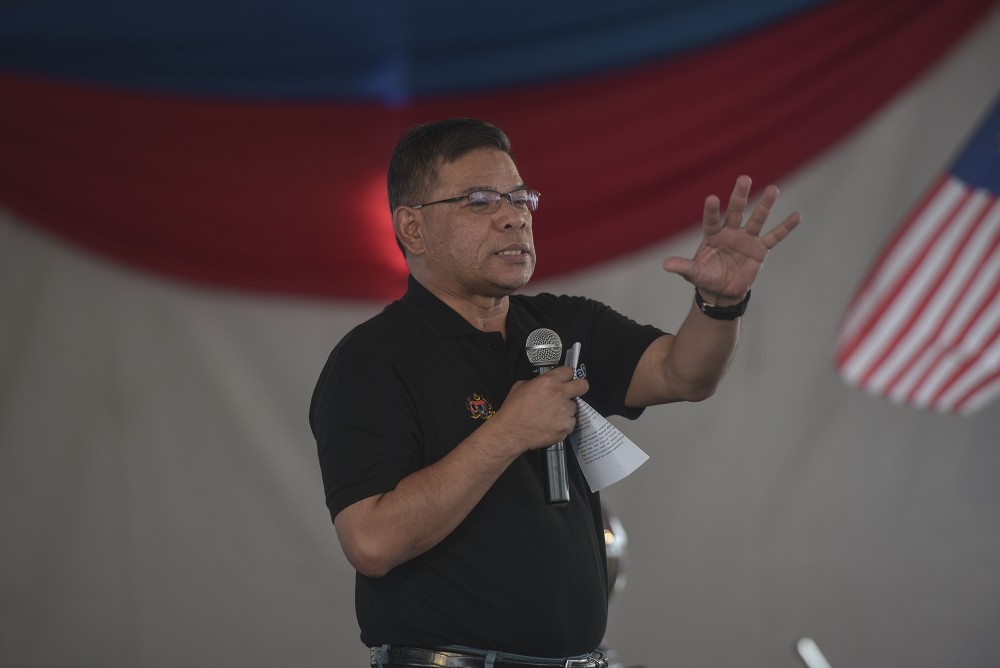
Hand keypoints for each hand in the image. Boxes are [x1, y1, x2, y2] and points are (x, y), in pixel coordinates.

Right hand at [492, 366, 587, 453]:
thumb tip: (544, 383)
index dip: (567, 375)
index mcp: (548, 381)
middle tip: (573, 392)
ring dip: (566, 409)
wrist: (511, 432)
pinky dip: (564, 423)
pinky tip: (552, 424)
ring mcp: (564, 411)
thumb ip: (538, 382)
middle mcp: (559, 394)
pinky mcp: (565, 427)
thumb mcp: (521, 386)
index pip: (569, 371)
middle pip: (583, 385)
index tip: (566, 379)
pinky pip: (571, 422)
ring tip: (552, 414)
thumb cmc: (513, 410)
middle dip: (579, 387)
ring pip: (574, 407)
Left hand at [662, 175, 799, 304]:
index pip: (711, 219)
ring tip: (774, 189)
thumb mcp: (693, 273)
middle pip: (736, 211)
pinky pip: (774, 237)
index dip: (712, 210)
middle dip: (739, 196)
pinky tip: (797, 216)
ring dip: (765, 205)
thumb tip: (665, 265)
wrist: (722, 290)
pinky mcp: (760, 250)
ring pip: (757, 219)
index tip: (712, 198)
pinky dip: (785, 228)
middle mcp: (730, 232)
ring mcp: (747, 240)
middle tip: (744, 178)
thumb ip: (682, 266)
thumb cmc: (706, 277)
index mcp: (713, 235)